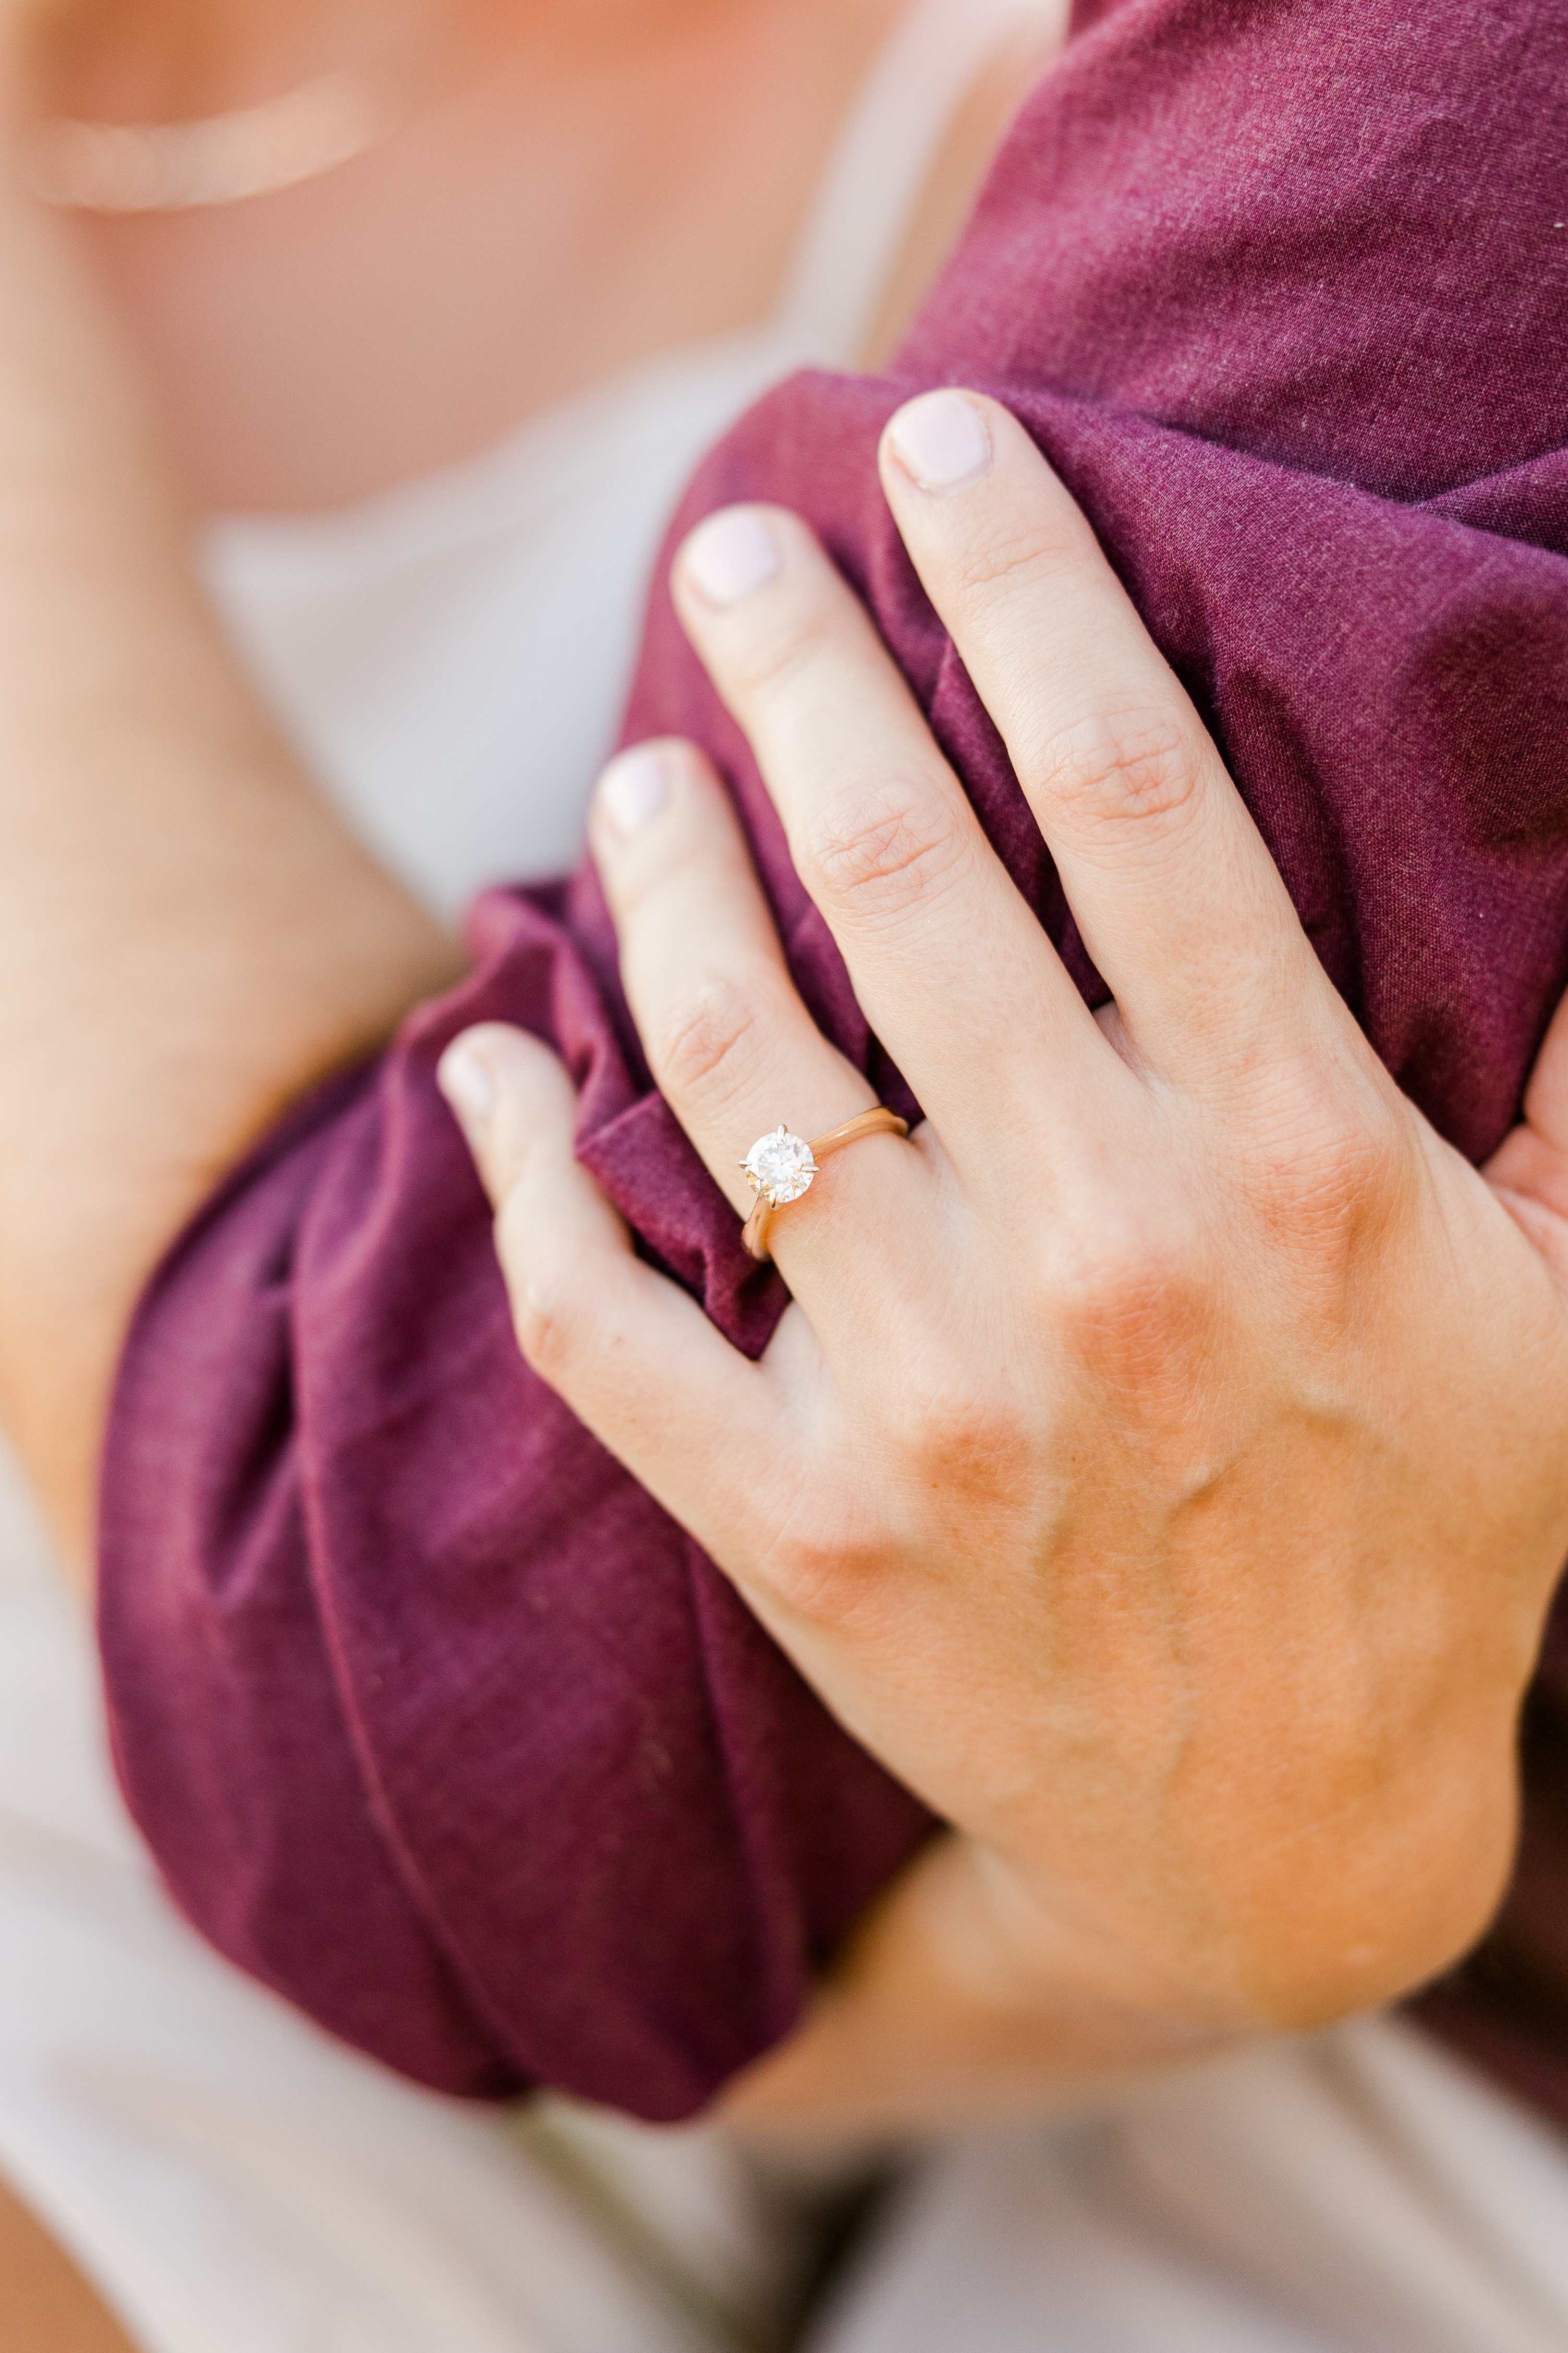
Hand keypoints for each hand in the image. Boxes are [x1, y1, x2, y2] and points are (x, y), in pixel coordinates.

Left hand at [441, 392, 1567, 2046]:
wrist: (1282, 1855)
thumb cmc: (1426, 1547)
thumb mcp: (1552, 1317)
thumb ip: (1551, 1091)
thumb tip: (1553, 860)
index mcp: (1294, 1169)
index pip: (1135, 792)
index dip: (1029, 583)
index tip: (939, 450)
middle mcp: (1104, 1259)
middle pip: (904, 878)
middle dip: (805, 674)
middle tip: (731, 560)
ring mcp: (935, 1403)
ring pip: (737, 1068)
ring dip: (662, 887)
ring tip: (638, 776)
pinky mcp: (804, 1532)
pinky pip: (606, 1324)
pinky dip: (515, 1180)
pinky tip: (480, 1066)